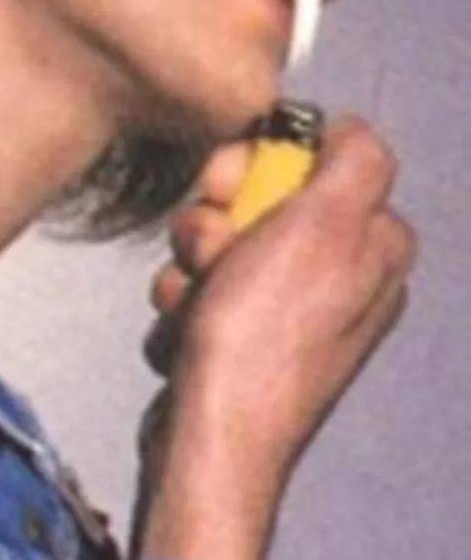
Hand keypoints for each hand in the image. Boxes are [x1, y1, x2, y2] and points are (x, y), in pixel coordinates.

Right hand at [136, 118, 416, 559]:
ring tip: (194, 300)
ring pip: (218, 239)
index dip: (259, 161)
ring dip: (191, 261)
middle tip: (211, 250)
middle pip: (259, 197)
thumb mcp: (324, 227)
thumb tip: (347, 126)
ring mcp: (290, 310)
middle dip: (215, 217)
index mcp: (373, 244)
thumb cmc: (263, 333)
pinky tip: (188, 328)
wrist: (212, 432)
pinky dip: (185, 301)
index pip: (312, 158)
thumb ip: (354, 162)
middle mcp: (339, 274)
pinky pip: (201, 287)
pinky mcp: (246, 337)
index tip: (231, 185)